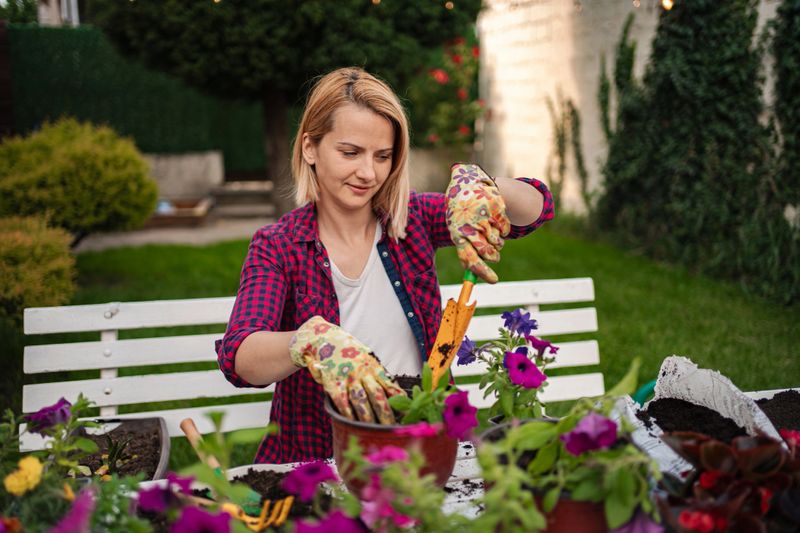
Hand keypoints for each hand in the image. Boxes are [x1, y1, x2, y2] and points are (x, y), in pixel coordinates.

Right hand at [289, 316, 405, 423]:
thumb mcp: (366, 358)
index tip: (407, 413)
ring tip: (374, 431)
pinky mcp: (333, 384)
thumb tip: (394, 393)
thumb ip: (376, 374)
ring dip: (368, 419)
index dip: (399, 401)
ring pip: (361, 402)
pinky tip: (353, 424)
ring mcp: (348, 378)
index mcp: (373, 367)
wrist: (323, 338)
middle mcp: (362, 373)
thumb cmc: (349, 352)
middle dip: (386, 415)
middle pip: (377, 397)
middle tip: (391, 428)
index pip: (390, 385)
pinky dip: (349, 415)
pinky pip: (343, 403)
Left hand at [445, 163, 510, 283]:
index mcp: (457, 233)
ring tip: (488, 231)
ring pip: (498, 242)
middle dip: (493, 256)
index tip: (494, 280)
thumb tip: (473, 273)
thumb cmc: (461, 214)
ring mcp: (484, 216)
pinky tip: (494, 221)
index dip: (483, 272)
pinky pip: (505, 230)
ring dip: (497, 242)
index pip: (470, 258)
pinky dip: (503, 230)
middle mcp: (470, 225)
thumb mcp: (457, 230)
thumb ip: (465, 250)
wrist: (467, 183)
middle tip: (494, 255)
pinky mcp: (496, 208)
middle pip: (488, 252)